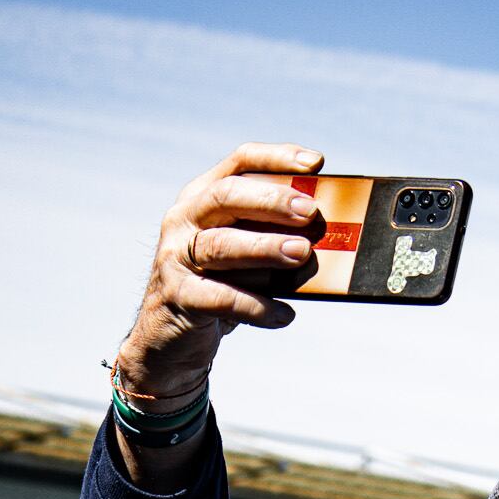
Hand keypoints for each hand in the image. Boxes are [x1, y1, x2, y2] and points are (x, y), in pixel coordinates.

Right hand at [112, 141, 325, 405]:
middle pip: (226, 196)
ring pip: (222, 245)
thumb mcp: (247, 255)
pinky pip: (221, 298)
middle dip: (272, 201)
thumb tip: (328, 234)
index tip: (316, 164)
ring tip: (302, 254)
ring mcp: (175, 257)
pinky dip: (257, 306)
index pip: (240, 162)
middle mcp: (184, 219)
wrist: (170, 340)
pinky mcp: (178, 296)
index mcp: (203, 197)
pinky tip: (285, 314)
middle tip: (310, 213)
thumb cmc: (220, 287)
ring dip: (265, 248)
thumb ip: (275, 236)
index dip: (277, 158)